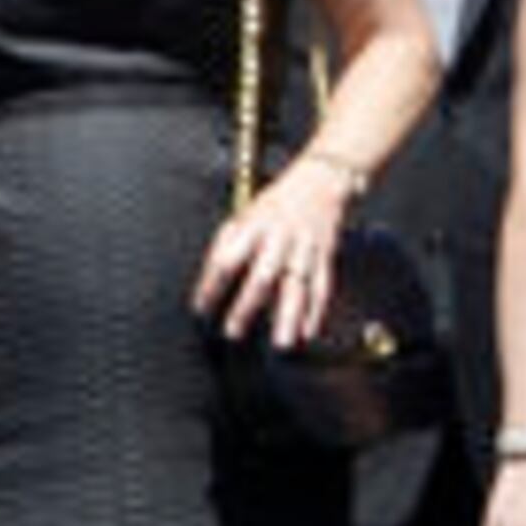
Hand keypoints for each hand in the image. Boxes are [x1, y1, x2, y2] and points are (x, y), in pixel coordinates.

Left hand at [192, 155, 355, 347]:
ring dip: (288, 317)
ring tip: (281, 344)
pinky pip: (321, 287)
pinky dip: (316, 312)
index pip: (226, 259)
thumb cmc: (275, 202)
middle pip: (262, 276)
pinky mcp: (324, 257)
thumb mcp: (244, 214)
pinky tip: (308, 333)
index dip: (211, 285)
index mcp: (253, 226)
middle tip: (233, 331)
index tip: (200, 308)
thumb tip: (210, 280)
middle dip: (247, 306)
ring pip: (296, 286)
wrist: (321, 180)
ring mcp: (304, 249)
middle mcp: (279, 239)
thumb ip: (227, 244)